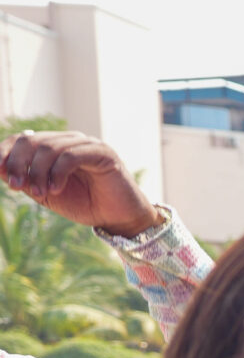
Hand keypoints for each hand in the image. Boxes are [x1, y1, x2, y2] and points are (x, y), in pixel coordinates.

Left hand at [1, 130, 158, 235]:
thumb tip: (0, 169)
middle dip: (18, 163)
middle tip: (16, 186)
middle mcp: (69, 140)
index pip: (22, 139)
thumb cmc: (85, 205)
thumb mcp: (46, 193)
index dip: (5, 153)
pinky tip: (56, 190)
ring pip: (49, 148)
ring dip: (37, 172)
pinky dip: (57, 173)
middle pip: (32, 140)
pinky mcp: (102, 152)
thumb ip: (25, 179)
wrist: (118, 218)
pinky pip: (71, 156)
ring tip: (37, 193)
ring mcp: (86, 144)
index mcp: (54, 147)